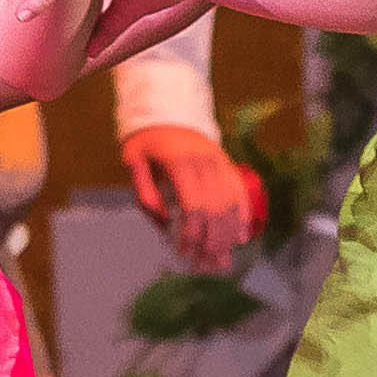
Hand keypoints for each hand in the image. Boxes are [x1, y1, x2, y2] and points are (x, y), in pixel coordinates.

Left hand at [121, 121, 263, 266]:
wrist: (168, 112)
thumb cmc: (147, 141)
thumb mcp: (134, 161)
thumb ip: (144, 192)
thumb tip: (164, 220)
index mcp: (180, 162)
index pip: (193, 206)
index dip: (191, 234)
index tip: (184, 252)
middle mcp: (205, 163)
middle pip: (215, 210)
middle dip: (211, 241)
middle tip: (204, 264)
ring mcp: (220, 163)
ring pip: (231, 205)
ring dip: (227, 236)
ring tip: (220, 259)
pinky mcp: (228, 165)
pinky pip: (240, 193)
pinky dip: (243, 217)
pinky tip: (240, 238)